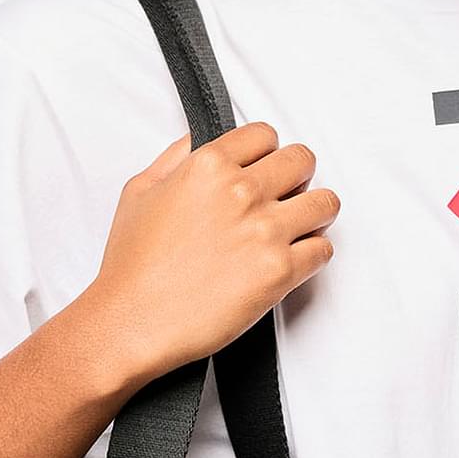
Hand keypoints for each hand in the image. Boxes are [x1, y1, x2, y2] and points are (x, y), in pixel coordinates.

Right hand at [87, 122, 339, 380]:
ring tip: (301, 225)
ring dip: (315, 211)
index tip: (266, 166)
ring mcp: (265, 231)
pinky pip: (323, 249)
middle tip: (288, 194)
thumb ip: (176, 157)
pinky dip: (314, 252)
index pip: (264, 135)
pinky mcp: (280, 271)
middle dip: (297, 176)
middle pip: (301, 161)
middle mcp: (241, 192)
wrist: (133, 322)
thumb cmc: (133, 267)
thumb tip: (200, 140)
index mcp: (208, 166)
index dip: (267, 151)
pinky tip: (295, 258)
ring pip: (325, 202)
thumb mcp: (140, 191)